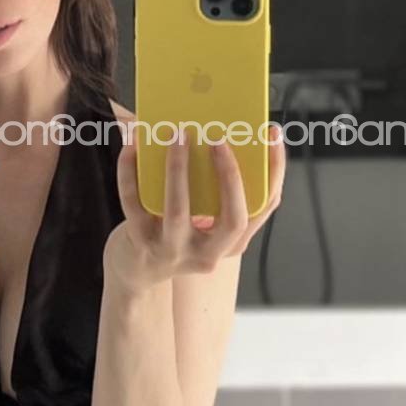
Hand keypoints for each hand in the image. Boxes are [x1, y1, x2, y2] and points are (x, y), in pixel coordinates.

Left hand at [105, 123, 286, 292]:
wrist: (137, 271)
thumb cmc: (177, 234)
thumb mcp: (206, 223)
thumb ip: (216, 193)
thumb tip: (215, 134)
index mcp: (232, 241)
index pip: (264, 207)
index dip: (274, 172)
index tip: (273, 136)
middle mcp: (208, 252)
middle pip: (233, 219)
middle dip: (230, 176)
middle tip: (220, 140)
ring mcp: (174, 249)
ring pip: (178, 210)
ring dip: (178, 169)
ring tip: (178, 136)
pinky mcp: (141, 242)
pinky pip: (135, 202)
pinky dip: (131, 172)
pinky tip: (132, 147)